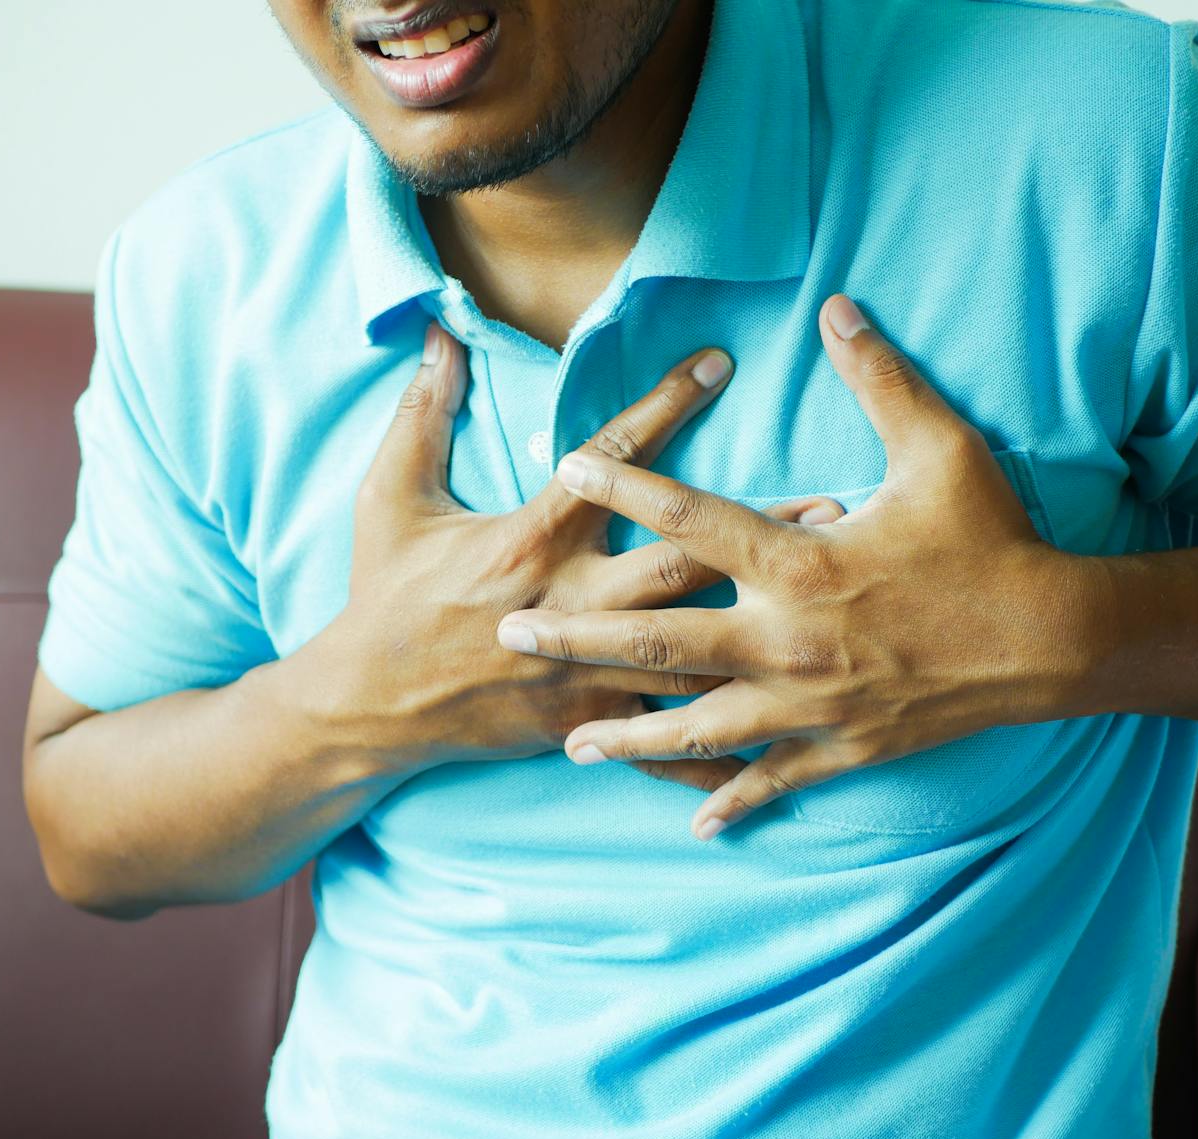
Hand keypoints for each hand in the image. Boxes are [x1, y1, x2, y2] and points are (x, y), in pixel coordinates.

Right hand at [305, 321, 846, 791]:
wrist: (365, 704)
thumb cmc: (381, 595)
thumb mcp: (388, 498)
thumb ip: (422, 415)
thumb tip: (440, 337)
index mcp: (529, 540)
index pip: (610, 464)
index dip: (665, 406)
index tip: (718, 363)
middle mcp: (570, 603)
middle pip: (682, 562)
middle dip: (759, 532)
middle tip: (832, 505)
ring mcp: (583, 669)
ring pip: (693, 650)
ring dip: (766, 625)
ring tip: (831, 603)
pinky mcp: (586, 720)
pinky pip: (665, 736)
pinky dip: (724, 743)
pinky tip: (786, 740)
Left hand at [494, 295, 1085, 838]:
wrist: (1053, 639)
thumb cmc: (993, 540)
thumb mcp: (941, 449)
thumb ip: (880, 378)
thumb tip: (839, 307)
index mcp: (799, 563)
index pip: (690, 518)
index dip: (622, 487)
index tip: (563, 468)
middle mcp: (786, 639)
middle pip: (657, 642)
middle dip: (577, 639)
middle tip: (510, 636)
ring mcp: (808, 704)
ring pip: (695, 728)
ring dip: (628, 738)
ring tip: (570, 745)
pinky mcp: (840, 747)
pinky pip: (771, 781)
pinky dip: (731, 802)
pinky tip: (690, 823)